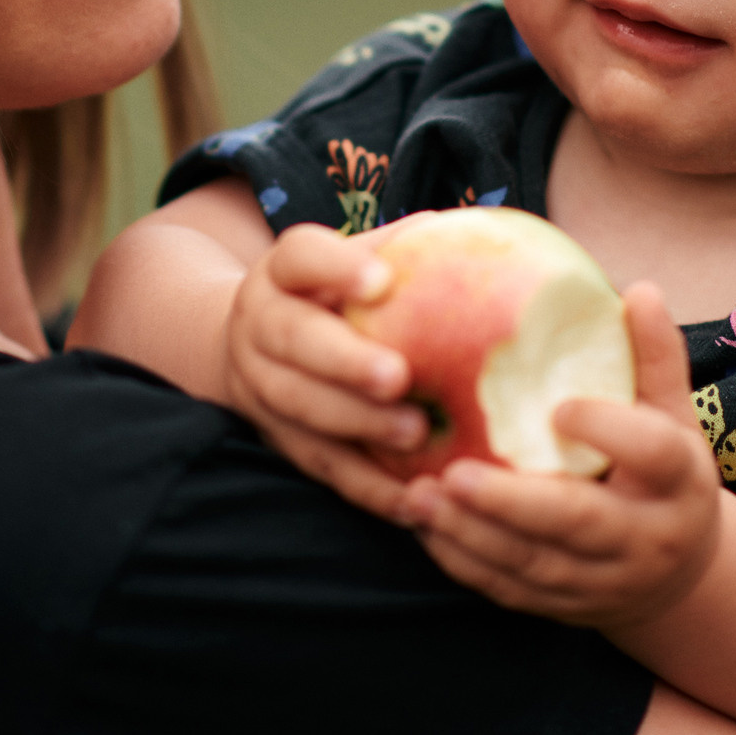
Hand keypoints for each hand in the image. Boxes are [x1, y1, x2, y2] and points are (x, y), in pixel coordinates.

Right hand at [222, 223, 430, 520]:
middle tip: (399, 378)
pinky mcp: (275, 437)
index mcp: (283, 272)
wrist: (255, 343)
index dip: (335, 268)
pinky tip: (412, 499)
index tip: (379, 280)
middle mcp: (259, 325)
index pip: (300, 256)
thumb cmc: (333, 295)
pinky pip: (319, 464)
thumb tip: (481, 234)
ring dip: (356, 424)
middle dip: (344, 361)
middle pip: (293, 339)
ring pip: (299, 406)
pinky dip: (365, 485)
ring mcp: (257, 384)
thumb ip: (403, 250)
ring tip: (414, 434)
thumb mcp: (354, 261)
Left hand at [398, 283, 721, 627]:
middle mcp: (648, 539)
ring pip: (534, 564)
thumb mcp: (673, 414)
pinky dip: (464, 561)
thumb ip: (654, 357)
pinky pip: (509, 590)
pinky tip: (424, 525)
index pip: (653, 454)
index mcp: (680, 482)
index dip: (607, 430)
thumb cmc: (664, 472)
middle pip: (580, 524)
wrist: (680, 574)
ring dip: (471, 534)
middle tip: (454, 474)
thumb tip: (639, 288)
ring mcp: (605, 583)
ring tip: (418, 496)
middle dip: (513, 503)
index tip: (558, 407)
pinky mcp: (566, 610)